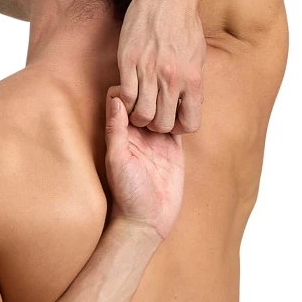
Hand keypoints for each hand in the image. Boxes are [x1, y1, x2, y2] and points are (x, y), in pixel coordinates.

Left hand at [104, 86, 184, 241]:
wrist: (147, 221)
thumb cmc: (127, 194)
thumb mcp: (118, 160)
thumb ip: (116, 130)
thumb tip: (116, 98)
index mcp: (120, 132)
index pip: (121, 98)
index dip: (128, 87)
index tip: (138, 82)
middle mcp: (137, 132)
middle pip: (143, 99)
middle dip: (150, 87)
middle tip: (161, 80)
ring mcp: (156, 139)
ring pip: (161, 108)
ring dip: (167, 98)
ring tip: (175, 91)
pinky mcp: (173, 148)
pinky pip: (178, 125)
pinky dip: (182, 115)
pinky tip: (186, 108)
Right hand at [116, 0, 205, 133]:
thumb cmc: (184, 24)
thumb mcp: (198, 57)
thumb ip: (193, 83)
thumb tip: (188, 104)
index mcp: (193, 79)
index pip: (189, 124)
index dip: (178, 127)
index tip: (171, 119)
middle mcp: (172, 79)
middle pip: (162, 124)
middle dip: (155, 126)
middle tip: (151, 115)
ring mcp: (149, 70)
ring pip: (141, 114)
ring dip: (138, 117)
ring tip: (137, 108)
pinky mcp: (129, 61)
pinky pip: (125, 96)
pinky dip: (124, 102)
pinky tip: (126, 95)